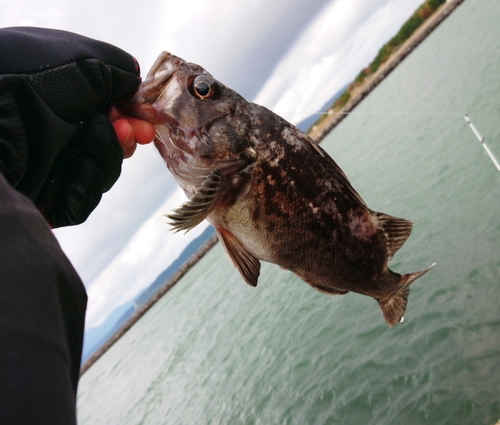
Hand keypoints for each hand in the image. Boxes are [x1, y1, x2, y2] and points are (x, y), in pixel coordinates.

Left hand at [0, 27, 152, 226]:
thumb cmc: (29, 84)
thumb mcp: (84, 61)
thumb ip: (118, 71)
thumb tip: (134, 83)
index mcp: (56, 100)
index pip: (103, 109)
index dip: (130, 113)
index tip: (148, 117)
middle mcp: (53, 132)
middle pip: (108, 142)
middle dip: (126, 136)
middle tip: (138, 132)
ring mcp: (50, 166)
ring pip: (102, 170)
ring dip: (109, 152)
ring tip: (99, 133)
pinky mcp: (50, 199)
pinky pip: (86, 194)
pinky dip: (89, 176)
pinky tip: (77, 162)